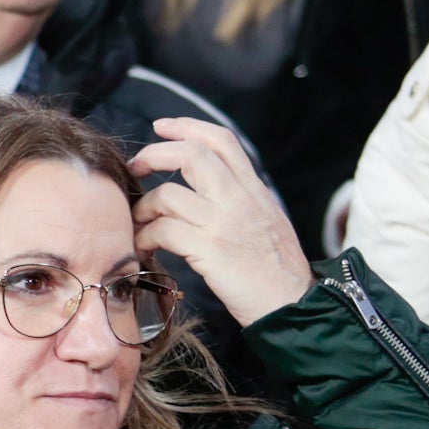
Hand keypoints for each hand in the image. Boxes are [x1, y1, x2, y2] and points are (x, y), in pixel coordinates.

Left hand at [128, 118, 311, 323]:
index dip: (187, 127)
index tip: (161, 126)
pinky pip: (163, 231)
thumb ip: (239, 198)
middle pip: (191, 155)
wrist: (292, 302)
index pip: (221, 140)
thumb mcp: (265, 219)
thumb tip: (204, 188)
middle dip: (155, 155)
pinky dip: (144, 236)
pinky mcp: (210, 249)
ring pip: (168, 195)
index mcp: (253, 188)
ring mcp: (224, 222)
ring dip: (142, 208)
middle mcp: (240, 198)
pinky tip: (143, 248)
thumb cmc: (274, 268)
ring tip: (137, 223)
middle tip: (136, 168)